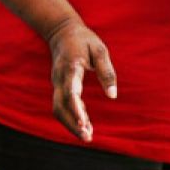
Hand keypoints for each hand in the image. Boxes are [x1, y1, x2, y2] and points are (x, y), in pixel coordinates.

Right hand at [44, 20, 116, 142]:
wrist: (61, 32)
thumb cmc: (84, 40)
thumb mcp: (100, 50)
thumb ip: (106, 72)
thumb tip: (112, 96)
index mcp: (71, 67)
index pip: (70, 92)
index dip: (76, 109)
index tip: (84, 123)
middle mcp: (60, 78)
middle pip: (59, 106)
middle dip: (72, 123)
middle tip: (87, 137)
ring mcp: (57, 83)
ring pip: (58, 109)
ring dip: (70, 124)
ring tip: (87, 135)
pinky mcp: (59, 86)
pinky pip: (61, 105)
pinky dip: (71, 117)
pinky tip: (84, 124)